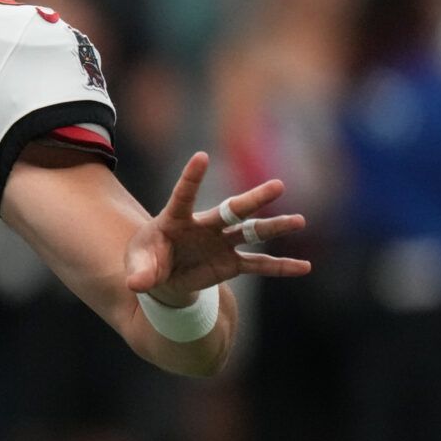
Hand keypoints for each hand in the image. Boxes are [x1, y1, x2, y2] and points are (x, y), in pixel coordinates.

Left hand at [125, 151, 310, 303]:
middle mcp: (205, 226)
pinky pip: (259, 265)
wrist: (163, 278)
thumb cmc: (148, 262)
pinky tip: (304, 267)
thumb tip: (137, 284)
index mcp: (176, 218)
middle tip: (278, 186)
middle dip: (253, 200)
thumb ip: (140, 272)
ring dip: (274, 227)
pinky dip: (280, 267)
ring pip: (250, 232)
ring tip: (299, 221)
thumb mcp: (139, 267)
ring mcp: (221, 243)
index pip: (184, 195)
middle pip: (231, 209)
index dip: (192, 177)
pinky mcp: (231, 264)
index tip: (201, 156)